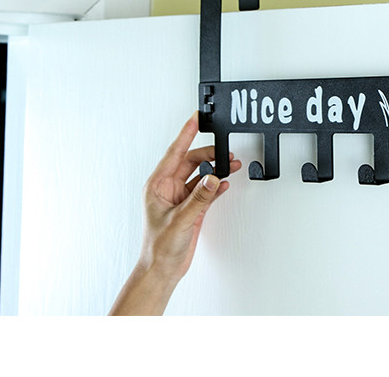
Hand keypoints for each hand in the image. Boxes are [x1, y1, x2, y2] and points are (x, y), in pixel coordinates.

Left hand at [109, 111, 241, 314]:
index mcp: (158, 185)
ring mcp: (181, 197)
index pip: (174, 152)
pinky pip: (206, 189)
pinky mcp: (192, 207)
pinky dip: (217, 185)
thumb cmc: (159, 247)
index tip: (196, 118)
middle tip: (226, 151)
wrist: (163, 269)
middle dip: (209, 154)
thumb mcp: (180, 220)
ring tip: (231, 163)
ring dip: (216, 169)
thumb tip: (212, 178)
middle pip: (191, 161)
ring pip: (201, 174)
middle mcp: (168, 188)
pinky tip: (226, 182)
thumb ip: (198, 198)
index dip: (186, 134)